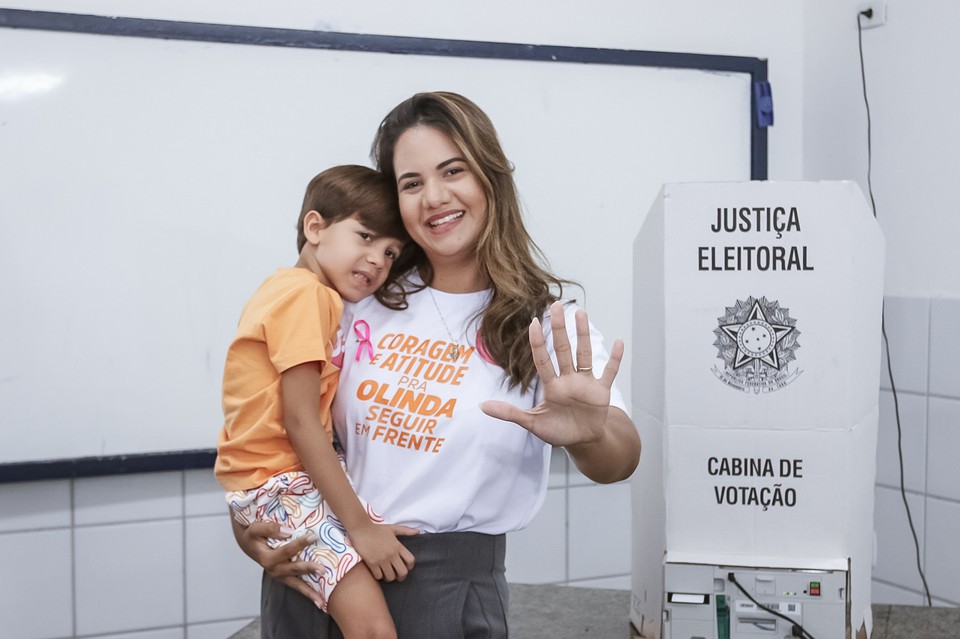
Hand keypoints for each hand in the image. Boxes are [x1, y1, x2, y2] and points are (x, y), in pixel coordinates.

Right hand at [232, 518, 324, 605]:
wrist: (249, 544)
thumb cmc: (253, 535)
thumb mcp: (255, 529)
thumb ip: (270, 528)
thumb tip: (288, 531)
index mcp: (266, 558)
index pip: (285, 551)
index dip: (299, 544)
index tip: (313, 536)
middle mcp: (273, 569)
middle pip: (292, 570)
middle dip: (308, 570)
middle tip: (322, 569)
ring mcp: (279, 575)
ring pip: (295, 584)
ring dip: (309, 592)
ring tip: (321, 601)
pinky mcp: (285, 577)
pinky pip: (297, 585)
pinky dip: (307, 593)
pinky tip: (319, 600)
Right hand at [348, 522, 417, 581]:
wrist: (361, 529)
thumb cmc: (376, 529)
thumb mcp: (393, 529)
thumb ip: (406, 531)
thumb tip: (417, 531)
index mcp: (398, 546)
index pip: (410, 560)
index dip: (410, 566)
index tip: (406, 567)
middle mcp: (391, 554)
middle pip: (402, 572)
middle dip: (401, 577)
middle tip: (397, 576)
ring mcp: (382, 559)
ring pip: (390, 577)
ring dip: (389, 578)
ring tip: (387, 575)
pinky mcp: (371, 563)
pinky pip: (378, 576)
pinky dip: (379, 576)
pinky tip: (377, 572)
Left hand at [481, 300, 622, 447]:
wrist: (582, 441)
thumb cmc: (557, 430)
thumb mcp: (532, 423)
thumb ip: (510, 413)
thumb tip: (482, 406)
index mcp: (551, 386)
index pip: (543, 360)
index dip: (538, 343)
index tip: (533, 323)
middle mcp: (568, 379)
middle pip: (563, 350)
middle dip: (559, 328)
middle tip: (557, 305)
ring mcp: (585, 383)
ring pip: (584, 354)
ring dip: (583, 335)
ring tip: (581, 313)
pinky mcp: (601, 391)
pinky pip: (609, 372)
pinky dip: (615, 358)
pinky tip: (619, 341)